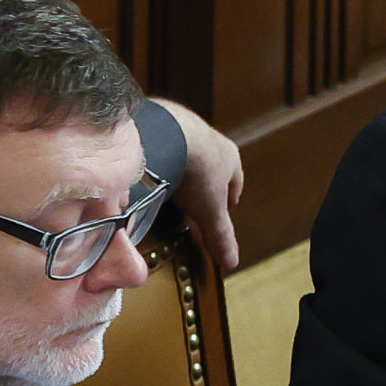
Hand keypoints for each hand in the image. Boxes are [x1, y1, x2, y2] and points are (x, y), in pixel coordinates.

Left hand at [150, 97, 243, 271]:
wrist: (167, 133)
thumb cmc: (196, 171)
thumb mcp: (210, 210)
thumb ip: (219, 235)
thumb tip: (232, 263)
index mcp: (230, 158)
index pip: (235, 182)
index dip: (228, 200)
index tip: (221, 212)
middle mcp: (211, 139)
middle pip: (211, 167)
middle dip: (203, 185)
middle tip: (193, 203)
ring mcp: (186, 128)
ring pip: (187, 154)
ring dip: (181, 170)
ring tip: (169, 189)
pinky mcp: (161, 123)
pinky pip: (163, 146)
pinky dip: (160, 159)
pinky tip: (150, 173)